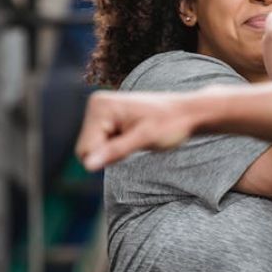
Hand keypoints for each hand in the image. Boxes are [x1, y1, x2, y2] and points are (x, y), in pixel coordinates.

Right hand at [75, 90, 197, 170]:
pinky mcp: (106, 118)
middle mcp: (96, 105)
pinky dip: (116, 147)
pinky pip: (101, 144)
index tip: (133, 145)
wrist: (186, 113)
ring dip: (113, 151)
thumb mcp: (144, 139)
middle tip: (135, 143)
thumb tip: (88, 166)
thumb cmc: (170, 124)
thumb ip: (115, 151)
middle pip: (85, 150)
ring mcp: (100, 111)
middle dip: (109, 154)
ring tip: (136, 139)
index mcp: (101, 107)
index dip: (108, 157)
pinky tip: (134, 136)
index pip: (85, 149)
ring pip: (93, 149)